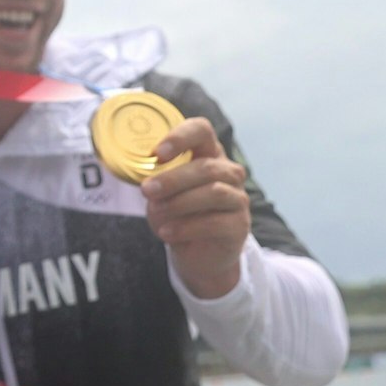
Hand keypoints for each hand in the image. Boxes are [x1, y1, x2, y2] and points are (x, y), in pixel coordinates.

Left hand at [142, 116, 249, 298]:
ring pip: (214, 192)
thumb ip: (155, 182)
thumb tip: (145, 181)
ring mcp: (238, 198)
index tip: (156, 154)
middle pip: (206, 166)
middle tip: (147, 190)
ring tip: (156, 214)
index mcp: (207, 154)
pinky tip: (167, 233)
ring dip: (179, 203)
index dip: (180, 137)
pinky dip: (186, 227)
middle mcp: (228, 172)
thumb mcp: (160, 195)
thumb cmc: (176, 215)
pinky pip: (216, 222)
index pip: (201, 131)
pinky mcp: (240, 225)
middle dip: (172, 179)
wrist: (196, 254)